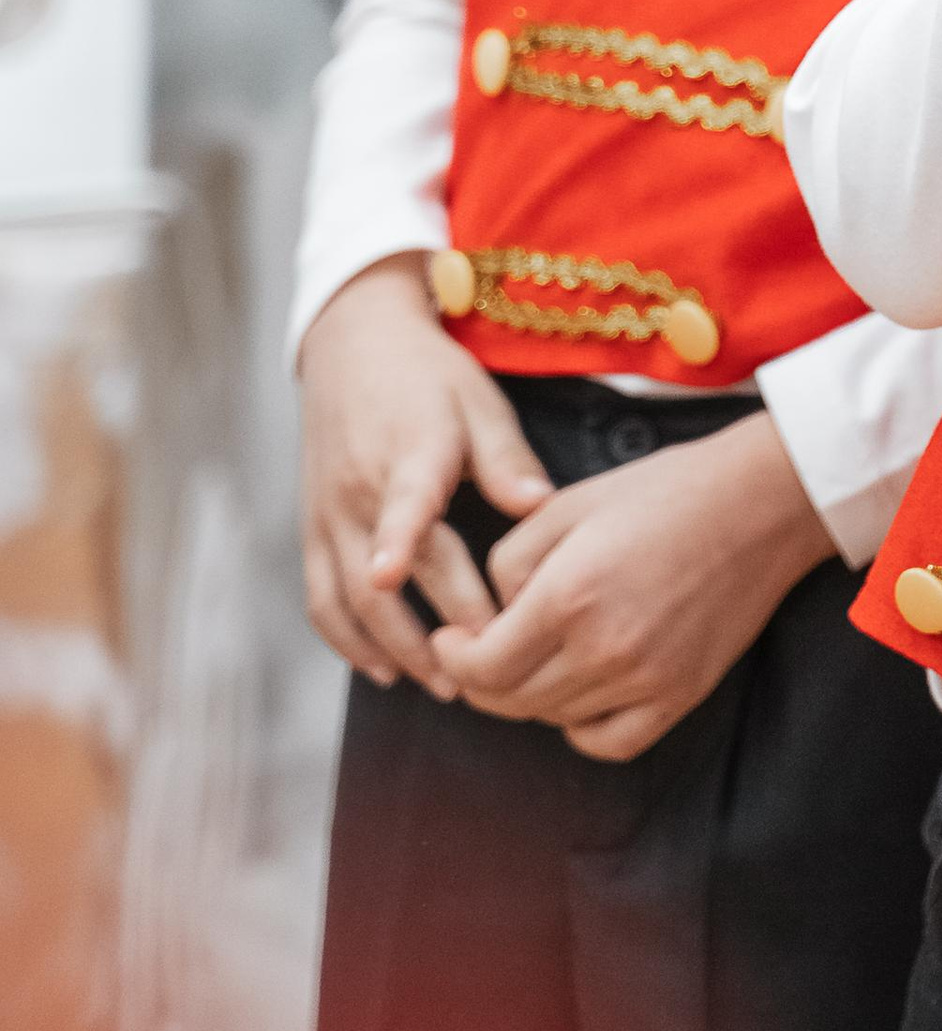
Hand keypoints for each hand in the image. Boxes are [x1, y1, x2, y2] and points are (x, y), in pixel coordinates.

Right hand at [299, 255, 553, 691]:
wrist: (352, 346)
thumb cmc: (429, 377)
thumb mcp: (479, 400)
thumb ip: (507, 459)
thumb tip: (541, 507)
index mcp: (409, 453)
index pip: (402, 501)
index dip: (396, 538)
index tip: (394, 578)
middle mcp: (359, 490)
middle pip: (386, 575)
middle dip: (432, 629)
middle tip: (483, 670)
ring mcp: (328, 515)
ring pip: (349, 599)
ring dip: (393, 649)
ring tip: (443, 685)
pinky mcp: (311, 530)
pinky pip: (320, 598)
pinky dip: (347, 641)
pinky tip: (384, 670)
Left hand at [428, 411, 834, 759]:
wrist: (760, 503)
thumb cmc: (665, 492)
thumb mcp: (567, 505)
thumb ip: (509, 563)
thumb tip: (492, 616)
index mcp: (568, 596)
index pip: (481, 666)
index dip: (453, 658)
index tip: (452, 639)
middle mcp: (604, 649)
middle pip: (511, 701)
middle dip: (481, 679)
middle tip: (481, 651)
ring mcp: (647, 679)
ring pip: (555, 720)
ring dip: (530, 696)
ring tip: (536, 657)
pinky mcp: (681, 694)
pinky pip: (610, 742)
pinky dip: (581, 729)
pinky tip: (579, 692)